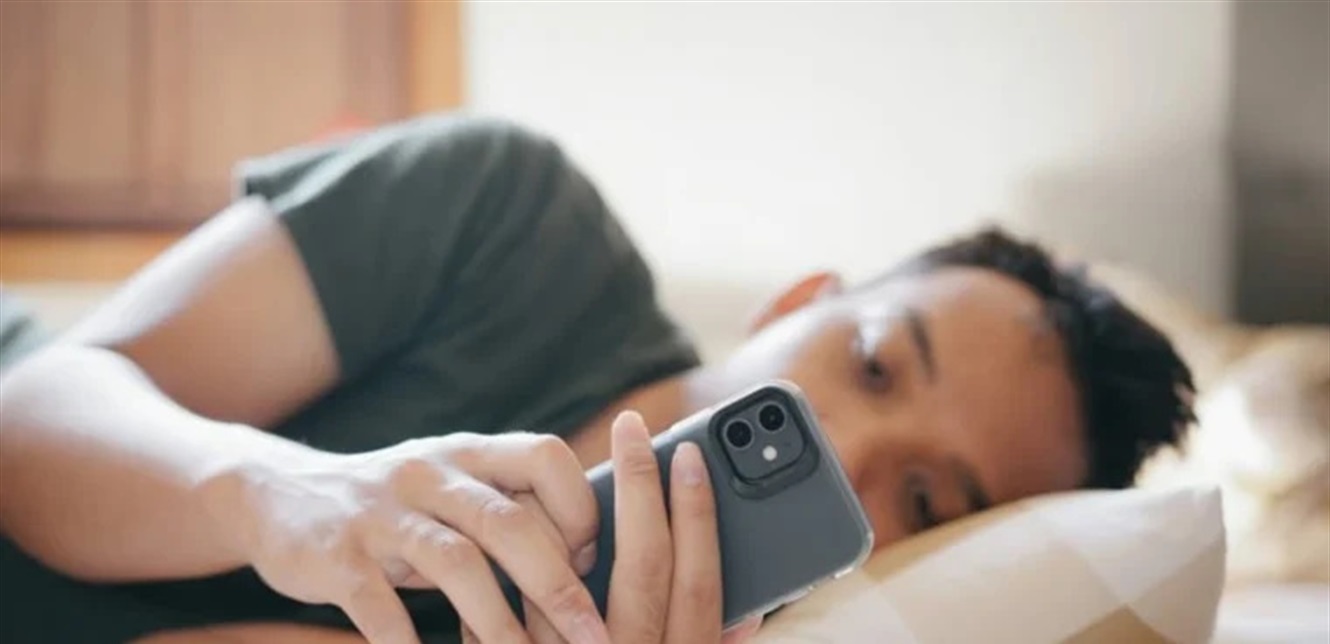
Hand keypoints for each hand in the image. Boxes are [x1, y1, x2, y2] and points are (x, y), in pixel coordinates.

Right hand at [202, 433, 611, 643]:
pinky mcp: (336, 556)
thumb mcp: (449, 487)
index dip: (578, 508)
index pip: (546, 457)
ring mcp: (380, 513)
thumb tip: (586, 565)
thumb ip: (506, 508)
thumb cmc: (394, 505)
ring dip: (498, 625)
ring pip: (455, 564)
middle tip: (591, 638)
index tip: (588, 562)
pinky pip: (381, 607)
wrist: (274, 493)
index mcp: (467, 453)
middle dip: (557, 586)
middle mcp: (428, 473)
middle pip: (509, 522)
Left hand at [481, 412, 761, 643]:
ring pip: (569, 583)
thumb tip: (749, 615)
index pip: (698, 582)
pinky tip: (522, 523)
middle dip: (639, 490)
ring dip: (574, 517)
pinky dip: (519, 570)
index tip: (691, 454)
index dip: (698, 516)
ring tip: (577, 463)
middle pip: (639, 566)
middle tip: (636, 426)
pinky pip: (509, 619)